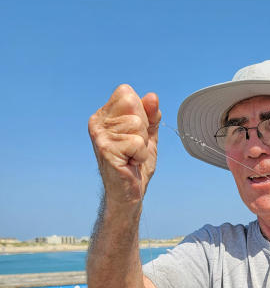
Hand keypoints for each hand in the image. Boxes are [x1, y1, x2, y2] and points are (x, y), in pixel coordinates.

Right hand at [88, 84, 160, 204]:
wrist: (128, 195)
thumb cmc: (135, 165)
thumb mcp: (148, 136)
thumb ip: (151, 116)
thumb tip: (152, 96)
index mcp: (105, 115)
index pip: (127, 93)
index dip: (140, 112)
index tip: (135, 134)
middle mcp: (98, 122)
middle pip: (131, 103)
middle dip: (142, 127)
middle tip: (134, 147)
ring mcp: (100, 135)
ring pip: (136, 124)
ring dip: (142, 144)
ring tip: (132, 156)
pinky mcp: (106, 149)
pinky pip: (136, 142)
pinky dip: (140, 156)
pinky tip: (130, 163)